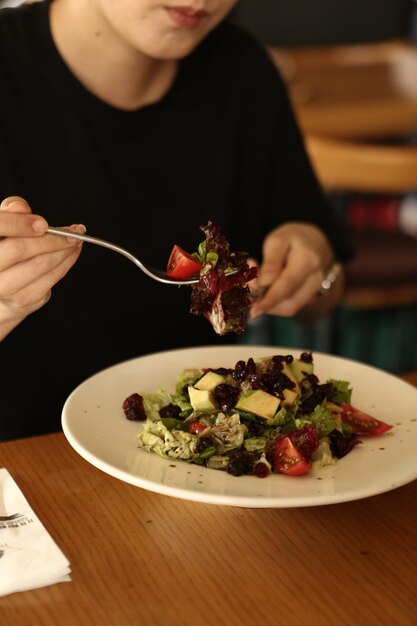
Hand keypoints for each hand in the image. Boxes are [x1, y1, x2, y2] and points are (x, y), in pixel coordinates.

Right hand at [0, 196, 84, 339]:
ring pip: (40, 264)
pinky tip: (73, 251)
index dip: (20, 223)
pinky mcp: (23, 299)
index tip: (43, 223)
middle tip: (73, 231)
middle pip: (20, 249)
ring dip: (65, 249)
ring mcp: (4, 287)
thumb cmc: (4, 253)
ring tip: (76, 239)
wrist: (2, 292)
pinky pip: (51, 278)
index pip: (0, 227)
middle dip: (52, 238)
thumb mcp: (4, 229)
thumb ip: (10, 214)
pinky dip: (67, 262)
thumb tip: (20, 206)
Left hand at [250, 222, 341, 318]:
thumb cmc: (293, 239)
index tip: (254, 311)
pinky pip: (288, 305)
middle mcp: (315, 280)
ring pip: (287, 308)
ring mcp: (314, 291)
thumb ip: (271, 264)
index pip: (287, 286)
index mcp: (308, 261)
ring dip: (267, 302)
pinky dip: (273, 300)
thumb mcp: (277, 242)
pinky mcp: (308, 299)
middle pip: (288, 303)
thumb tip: (264, 285)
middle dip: (264, 301)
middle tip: (248, 284)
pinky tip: (266, 286)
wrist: (313, 243)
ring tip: (256, 281)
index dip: (269, 301)